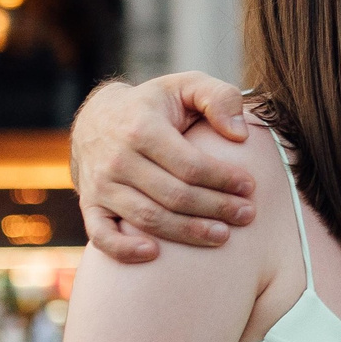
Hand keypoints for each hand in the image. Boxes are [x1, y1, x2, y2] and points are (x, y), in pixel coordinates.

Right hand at [71, 74, 255, 262]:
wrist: (98, 118)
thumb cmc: (155, 105)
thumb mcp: (187, 85)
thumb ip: (219, 98)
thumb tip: (240, 133)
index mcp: (142, 128)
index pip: (190, 165)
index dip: (223, 179)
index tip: (250, 187)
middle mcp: (118, 159)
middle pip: (174, 195)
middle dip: (216, 208)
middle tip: (246, 215)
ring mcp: (101, 185)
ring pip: (148, 218)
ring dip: (188, 233)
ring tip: (223, 236)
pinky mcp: (90, 205)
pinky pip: (101, 235)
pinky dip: (124, 250)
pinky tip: (154, 255)